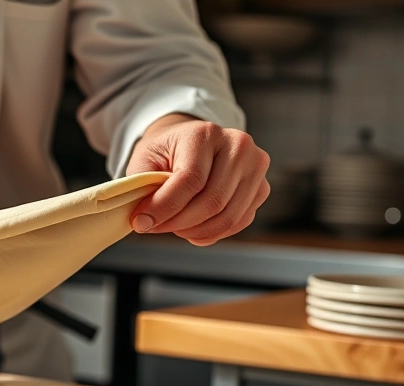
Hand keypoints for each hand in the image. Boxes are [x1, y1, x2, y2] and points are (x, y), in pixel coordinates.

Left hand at [125, 113, 270, 245]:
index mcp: (205, 133)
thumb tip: (144, 221)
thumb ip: (144, 187)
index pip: (190, 179)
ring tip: (173, 227)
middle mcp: (237, 146)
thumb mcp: (145, 160)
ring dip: (195, 231)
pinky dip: (212, 233)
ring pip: (227, 217)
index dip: (164, 207)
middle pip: (212, 201)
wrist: (189, 143)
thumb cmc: (166, 152)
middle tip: (156, 227)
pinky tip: (193, 228)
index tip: (142, 221)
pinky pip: (239, 222)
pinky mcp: (262, 187)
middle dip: (179, 223)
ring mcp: (255, 166)